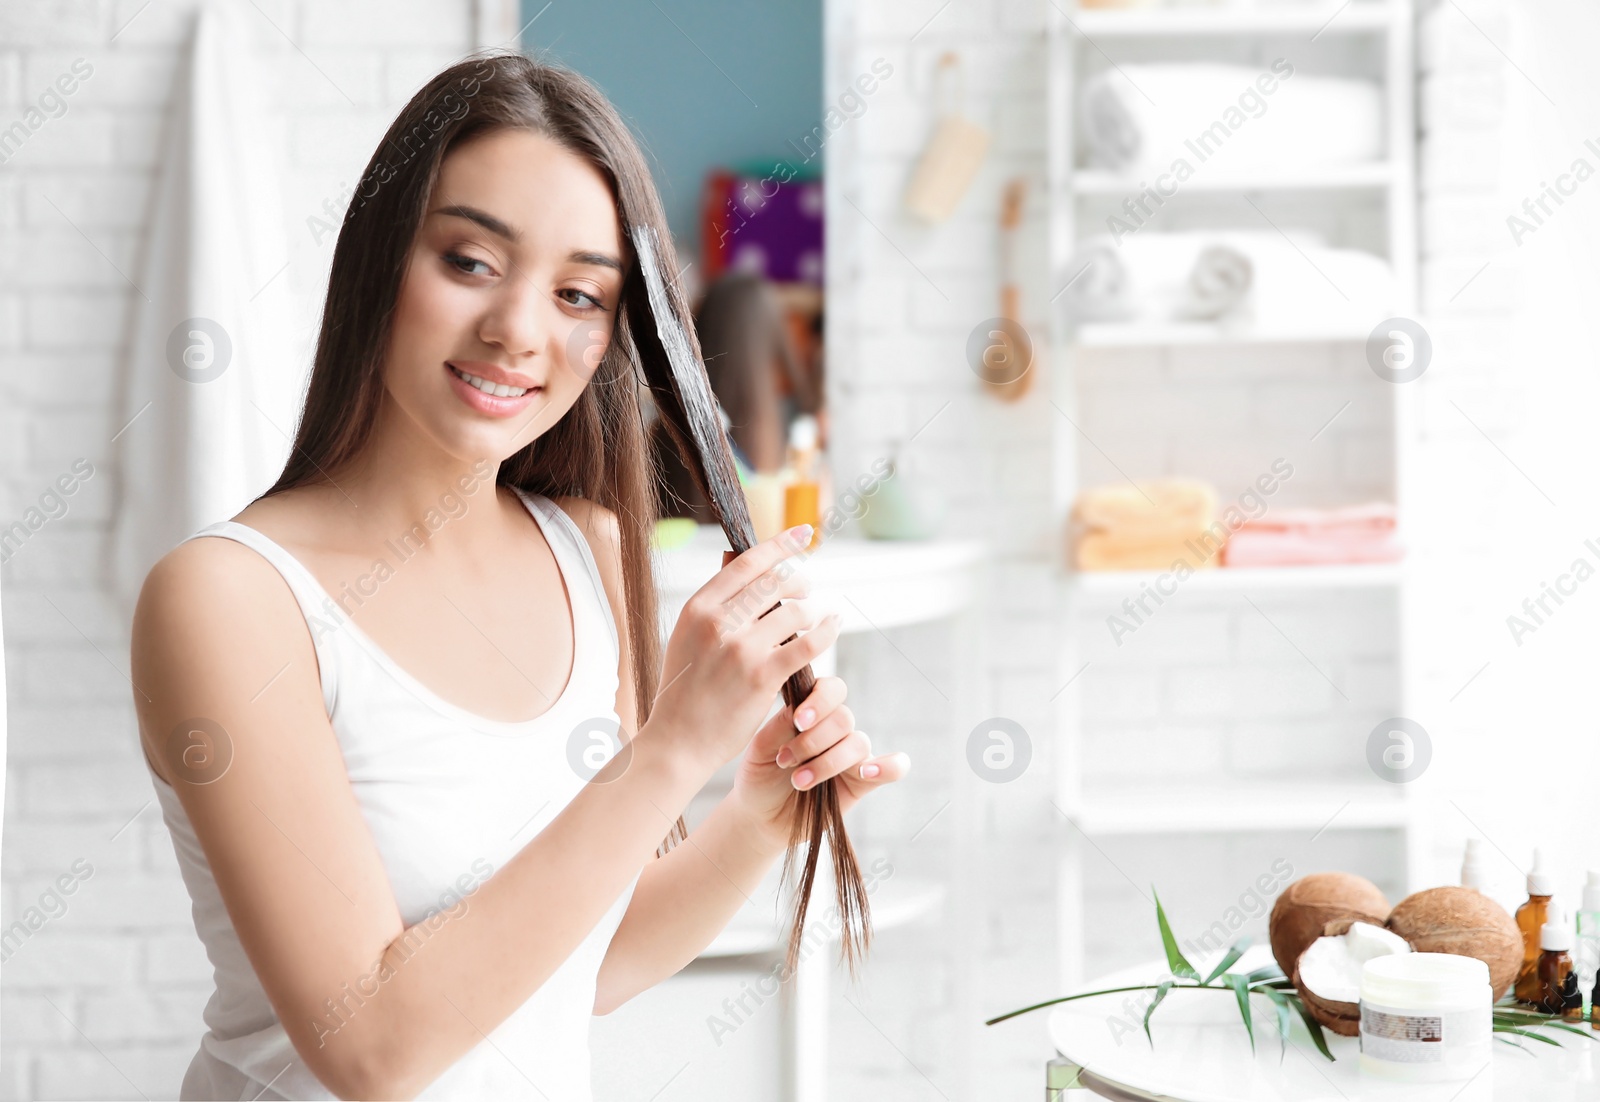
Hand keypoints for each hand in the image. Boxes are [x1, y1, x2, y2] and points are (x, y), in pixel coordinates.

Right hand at [646, 525, 840, 778]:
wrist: (678, 740)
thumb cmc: (685, 690)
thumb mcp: (687, 636)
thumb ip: (714, 602)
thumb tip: (736, 557)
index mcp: (698, 608)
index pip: (747, 563)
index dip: (780, 545)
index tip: (802, 534)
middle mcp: (718, 622)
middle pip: (775, 582)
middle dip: (798, 581)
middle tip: (805, 589)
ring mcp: (741, 648)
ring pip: (795, 611)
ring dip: (810, 612)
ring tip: (812, 620)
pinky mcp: (762, 675)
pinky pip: (807, 643)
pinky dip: (827, 631)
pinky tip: (833, 626)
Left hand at [728, 675, 910, 849]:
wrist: (762, 816)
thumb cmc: (760, 776)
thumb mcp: (760, 749)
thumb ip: (780, 726)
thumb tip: (799, 710)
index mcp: (811, 712)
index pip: (831, 690)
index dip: (819, 701)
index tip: (798, 722)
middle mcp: (835, 730)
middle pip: (844, 718)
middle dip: (813, 741)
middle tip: (786, 762)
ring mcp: (851, 755)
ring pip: (858, 743)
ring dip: (828, 762)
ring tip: (799, 782)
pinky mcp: (863, 782)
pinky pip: (894, 767)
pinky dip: (889, 766)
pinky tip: (866, 772)